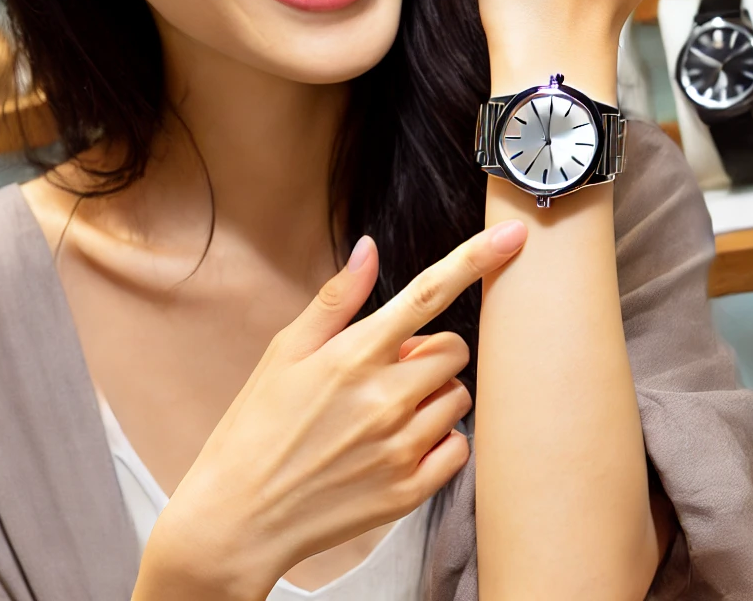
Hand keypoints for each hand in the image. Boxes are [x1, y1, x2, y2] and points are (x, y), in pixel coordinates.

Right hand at [134, 221, 530, 600]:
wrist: (239, 517)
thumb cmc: (256, 427)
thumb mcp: (283, 352)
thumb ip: (336, 300)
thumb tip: (370, 248)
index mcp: (353, 356)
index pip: (428, 293)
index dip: (476, 258)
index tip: (513, 234)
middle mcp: (385, 399)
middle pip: (454, 350)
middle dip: (429, 353)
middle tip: (385, 372)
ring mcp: (401, 448)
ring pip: (458, 398)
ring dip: (433, 398)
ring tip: (383, 414)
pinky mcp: (410, 491)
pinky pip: (458, 448)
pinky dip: (439, 442)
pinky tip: (398, 447)